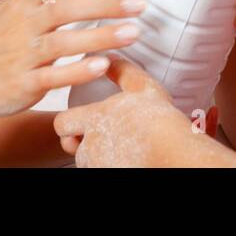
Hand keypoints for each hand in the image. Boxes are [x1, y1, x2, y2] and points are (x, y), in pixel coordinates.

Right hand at [0, 0, 148, 122]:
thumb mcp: (24, 8)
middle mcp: (23, 22)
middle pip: (66, 7)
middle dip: (105, 3)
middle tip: (140, 2)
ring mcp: (22, 53)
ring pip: (64, 42)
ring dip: (101, 37)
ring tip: (135, 33)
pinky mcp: (22, 84)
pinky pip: (53, 77)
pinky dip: (78, 71)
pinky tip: (103, 66)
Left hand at [53, 57, 217, 166]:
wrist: (174, 156)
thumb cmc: (160, 123)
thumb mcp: (143, 87)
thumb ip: (123, 71)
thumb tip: (110, 59)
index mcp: (94, 119)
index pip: (62, 123)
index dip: (69, 123)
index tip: (81, 122)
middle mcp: (90, 146)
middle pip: (71, 146)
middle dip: (79, 143)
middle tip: (99, 139)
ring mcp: (98, 166)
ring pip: (87, 162)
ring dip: (97, 156)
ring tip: (119, 148)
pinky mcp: (107, 177)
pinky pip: (100, 171)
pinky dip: (111, 165)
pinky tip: (127, 159)